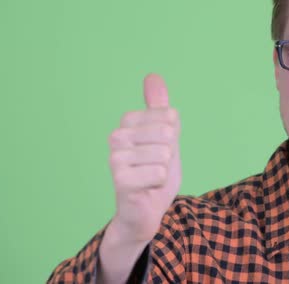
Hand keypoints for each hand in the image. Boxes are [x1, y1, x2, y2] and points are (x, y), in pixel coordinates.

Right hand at [107, 73, 181, 241]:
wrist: (145, 212)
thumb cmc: (154, 173)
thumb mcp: (166, 137)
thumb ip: (160, 109)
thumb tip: (152, 76)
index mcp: (128, 123)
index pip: (169, 116)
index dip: (174, 137)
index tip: (160, 151)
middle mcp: (116, 136)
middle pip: (167, 132)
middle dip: (170, 155)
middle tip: (156, 167)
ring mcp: (115, 158)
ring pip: (164, 153)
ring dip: (164, 170)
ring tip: (151, 178)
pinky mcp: (120, 179)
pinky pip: (159, 172)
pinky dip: (160, 184)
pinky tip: (147, 189)